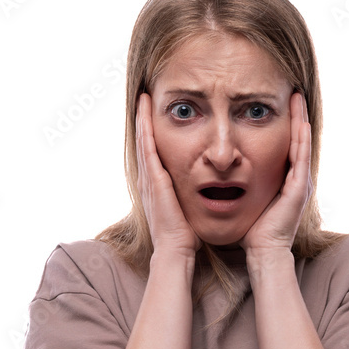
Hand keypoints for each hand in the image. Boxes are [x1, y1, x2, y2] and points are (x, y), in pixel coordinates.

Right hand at [136, 92, 200, 255]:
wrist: (175, 250)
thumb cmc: (184, 235)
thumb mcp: (186, 209)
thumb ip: (189, 196)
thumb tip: (206, 188)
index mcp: (156, 186)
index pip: (152, 153)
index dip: (151, 133)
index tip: (154, 115)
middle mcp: (148, 180)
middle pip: (144, 142)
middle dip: (144, 120)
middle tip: (144, 98)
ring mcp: (149, 179)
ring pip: (143, 141)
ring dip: (142, 119)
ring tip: (143, 98)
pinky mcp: (154, 179)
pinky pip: (148, 148)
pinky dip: (145, 129)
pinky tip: (146, 113)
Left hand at [240, 92, 312, 252]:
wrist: (263, 251)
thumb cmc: (252, 229)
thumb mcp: (248, 198)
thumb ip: (243, 182)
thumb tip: (224, 168)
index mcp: (286, 180)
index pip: (287, 144)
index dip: (285, 123)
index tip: (278, 102)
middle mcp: (297, 178)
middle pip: (298, 139)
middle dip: (295, 115)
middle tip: (292, 91)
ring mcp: (301, 182)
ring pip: (302, 142)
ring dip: (300, 119)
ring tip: (296, 97)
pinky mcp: (300, 187)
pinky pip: (301, 156)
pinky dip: (301, 137)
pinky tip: (299, 120)